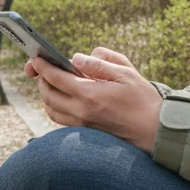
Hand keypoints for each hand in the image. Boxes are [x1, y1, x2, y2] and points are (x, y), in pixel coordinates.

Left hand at [24, 47, 162, 152]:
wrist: (154, 130)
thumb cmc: (143, 99)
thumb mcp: (125, 73)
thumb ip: (99, 63)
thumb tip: (76, 58)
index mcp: (89, 94)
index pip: (56, 78)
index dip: (43, 66)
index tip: (35, 58)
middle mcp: (81, 111)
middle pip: (48, 94)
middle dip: (41, 79)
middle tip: (40, 67)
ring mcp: (82, 124)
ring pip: (51, 109)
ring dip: (46, 94)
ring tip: (51, 81)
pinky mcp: (86, 131)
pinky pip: (61, 119)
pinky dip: (55, 106)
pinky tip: (63, 97)